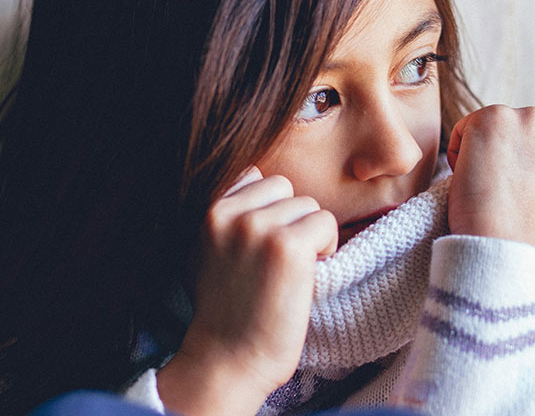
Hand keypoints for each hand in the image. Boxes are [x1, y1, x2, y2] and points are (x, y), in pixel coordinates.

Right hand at [157, 167, 336, 415]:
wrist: (228, 358)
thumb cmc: (225, 308)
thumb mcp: (208, 249)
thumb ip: (230, 214)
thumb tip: (258, 180)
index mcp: (210, 209)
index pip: (256, 176)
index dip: (270, 209)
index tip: (265, 244)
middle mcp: (231, 213)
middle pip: (286, 189)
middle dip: (291, 220)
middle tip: (280, 260)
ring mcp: (259, 227)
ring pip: (309, 205)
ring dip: (309, 235)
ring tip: (291, 270)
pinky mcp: (288, 246)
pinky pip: (326, 223)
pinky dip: (326, 247)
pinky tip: (307, 275)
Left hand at [446, 105, 534, 253]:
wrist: (503, 242)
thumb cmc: (532, 239)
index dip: (521, 170)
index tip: (512, 191)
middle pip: (516, 132)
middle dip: (504, 154)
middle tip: (494, 188)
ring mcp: (525, 119)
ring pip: (492, 129)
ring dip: (482, 152)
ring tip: (483, 184)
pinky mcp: (493, 118)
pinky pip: (465, 129)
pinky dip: (459, 152)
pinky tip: (469, 177)